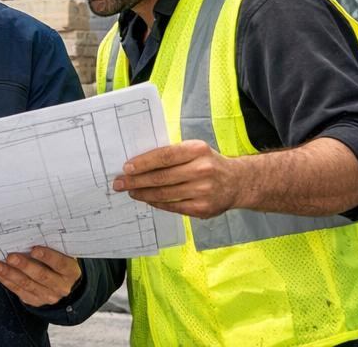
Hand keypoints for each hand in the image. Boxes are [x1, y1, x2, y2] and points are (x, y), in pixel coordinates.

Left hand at [0, 246, 81, 306]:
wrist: (63, 284)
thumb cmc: (60, 262)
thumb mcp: (63, 253)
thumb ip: (52, 246)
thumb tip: (30, 234)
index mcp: (70, 271)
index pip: (60, 263)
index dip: (48, 256)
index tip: (34, 249)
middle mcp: (61, 286)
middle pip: (41, 275)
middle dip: (24, 265)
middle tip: (10, 257)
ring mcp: (48, 296)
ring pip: (27, 284)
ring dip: (9, 273)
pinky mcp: (35, 301)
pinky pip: (18, 290)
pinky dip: (6, 280)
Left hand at [113, 139, 242, 218]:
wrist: (238, 182)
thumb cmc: (209, 163)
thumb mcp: (196, 150)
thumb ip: (173, 154)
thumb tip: (140, 162)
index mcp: (197, 150)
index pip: (164, 156)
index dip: (143, 163)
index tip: (126, 167)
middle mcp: (202, 170)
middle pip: (161, 177)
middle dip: (136, 180)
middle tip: (119, 182)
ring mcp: (203, 191)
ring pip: (164, 193)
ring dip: (143, 193)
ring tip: (130, 191)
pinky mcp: (202, 208)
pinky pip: (172, 206)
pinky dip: (156, 203)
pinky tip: (147, 199)